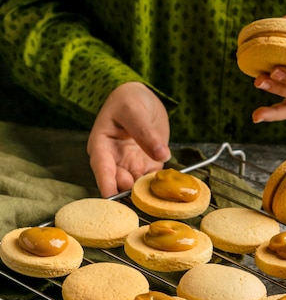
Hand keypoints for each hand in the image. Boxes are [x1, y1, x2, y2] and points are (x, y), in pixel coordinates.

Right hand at [87, 82, 170, 196]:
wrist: (142, 99)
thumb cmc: (129, 100)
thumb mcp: (134, 110)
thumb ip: (144, 132)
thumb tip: (161, 154)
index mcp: (102, 145)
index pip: (102, 168)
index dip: (106, 184)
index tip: (111, 197)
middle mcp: (114, 161)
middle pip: (118, 183)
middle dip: (128, 194)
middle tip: (143, 201)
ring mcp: (130, 166)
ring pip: (135, 187)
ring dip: (145, 194)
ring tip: (159, 198)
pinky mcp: (147, 167)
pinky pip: (152, 182)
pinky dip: (159, 187)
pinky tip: (169, 190)